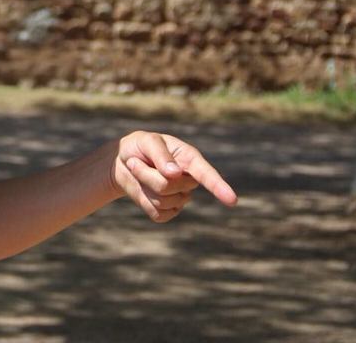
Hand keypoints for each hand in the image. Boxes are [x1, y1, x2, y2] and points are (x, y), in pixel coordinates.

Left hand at [110, 131, 237, 221]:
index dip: (219, 187)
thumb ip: (160, 155)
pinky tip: (142, 189)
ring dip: (143, 185)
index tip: (231, 199)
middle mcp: (188, 179)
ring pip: (162, 201)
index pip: (206, 174)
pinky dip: (143, 201)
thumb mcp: (146, 142)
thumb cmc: (139, 147)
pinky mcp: (168, 211)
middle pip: (170, 186)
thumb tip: (175, 173)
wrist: (123, 162)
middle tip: (135, 162)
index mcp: (189, 158)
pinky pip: (157, 214)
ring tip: (138, 171)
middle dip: (147, 174)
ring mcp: (180, 197)